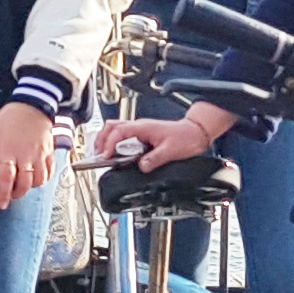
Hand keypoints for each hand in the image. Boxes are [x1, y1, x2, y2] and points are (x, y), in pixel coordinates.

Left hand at [0, 101, 57, 211]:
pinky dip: (44, 178)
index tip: (2, 203)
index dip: (4, 194)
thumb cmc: (13, 115)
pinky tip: (37, 177)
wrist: (34, 104)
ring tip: (24, 185)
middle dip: (17, 194)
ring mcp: (40, 155)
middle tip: (11, 195)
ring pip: (39, 181)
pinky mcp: (49, 152)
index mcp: (9, 151)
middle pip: (24, 184)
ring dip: (31, 187)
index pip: (6, 178)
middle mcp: (26, 156)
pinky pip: (50, 171)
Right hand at [95, 113, 224, 170]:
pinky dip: (115, 143)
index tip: (105, 156)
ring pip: (115, 129)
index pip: (118, 132)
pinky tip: (116, 154)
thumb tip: (141, 166)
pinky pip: (123, 135)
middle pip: (111, 127)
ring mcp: (140, 129)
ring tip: (102, 155)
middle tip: (98, 155)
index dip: (109, 144)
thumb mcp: (170, 151)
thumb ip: (154, 159)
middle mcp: (139, 126)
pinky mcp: (142, 134)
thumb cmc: (185, 137)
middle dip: (101, 140)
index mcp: (143, 127)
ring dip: (106, 140)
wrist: (195, 132)